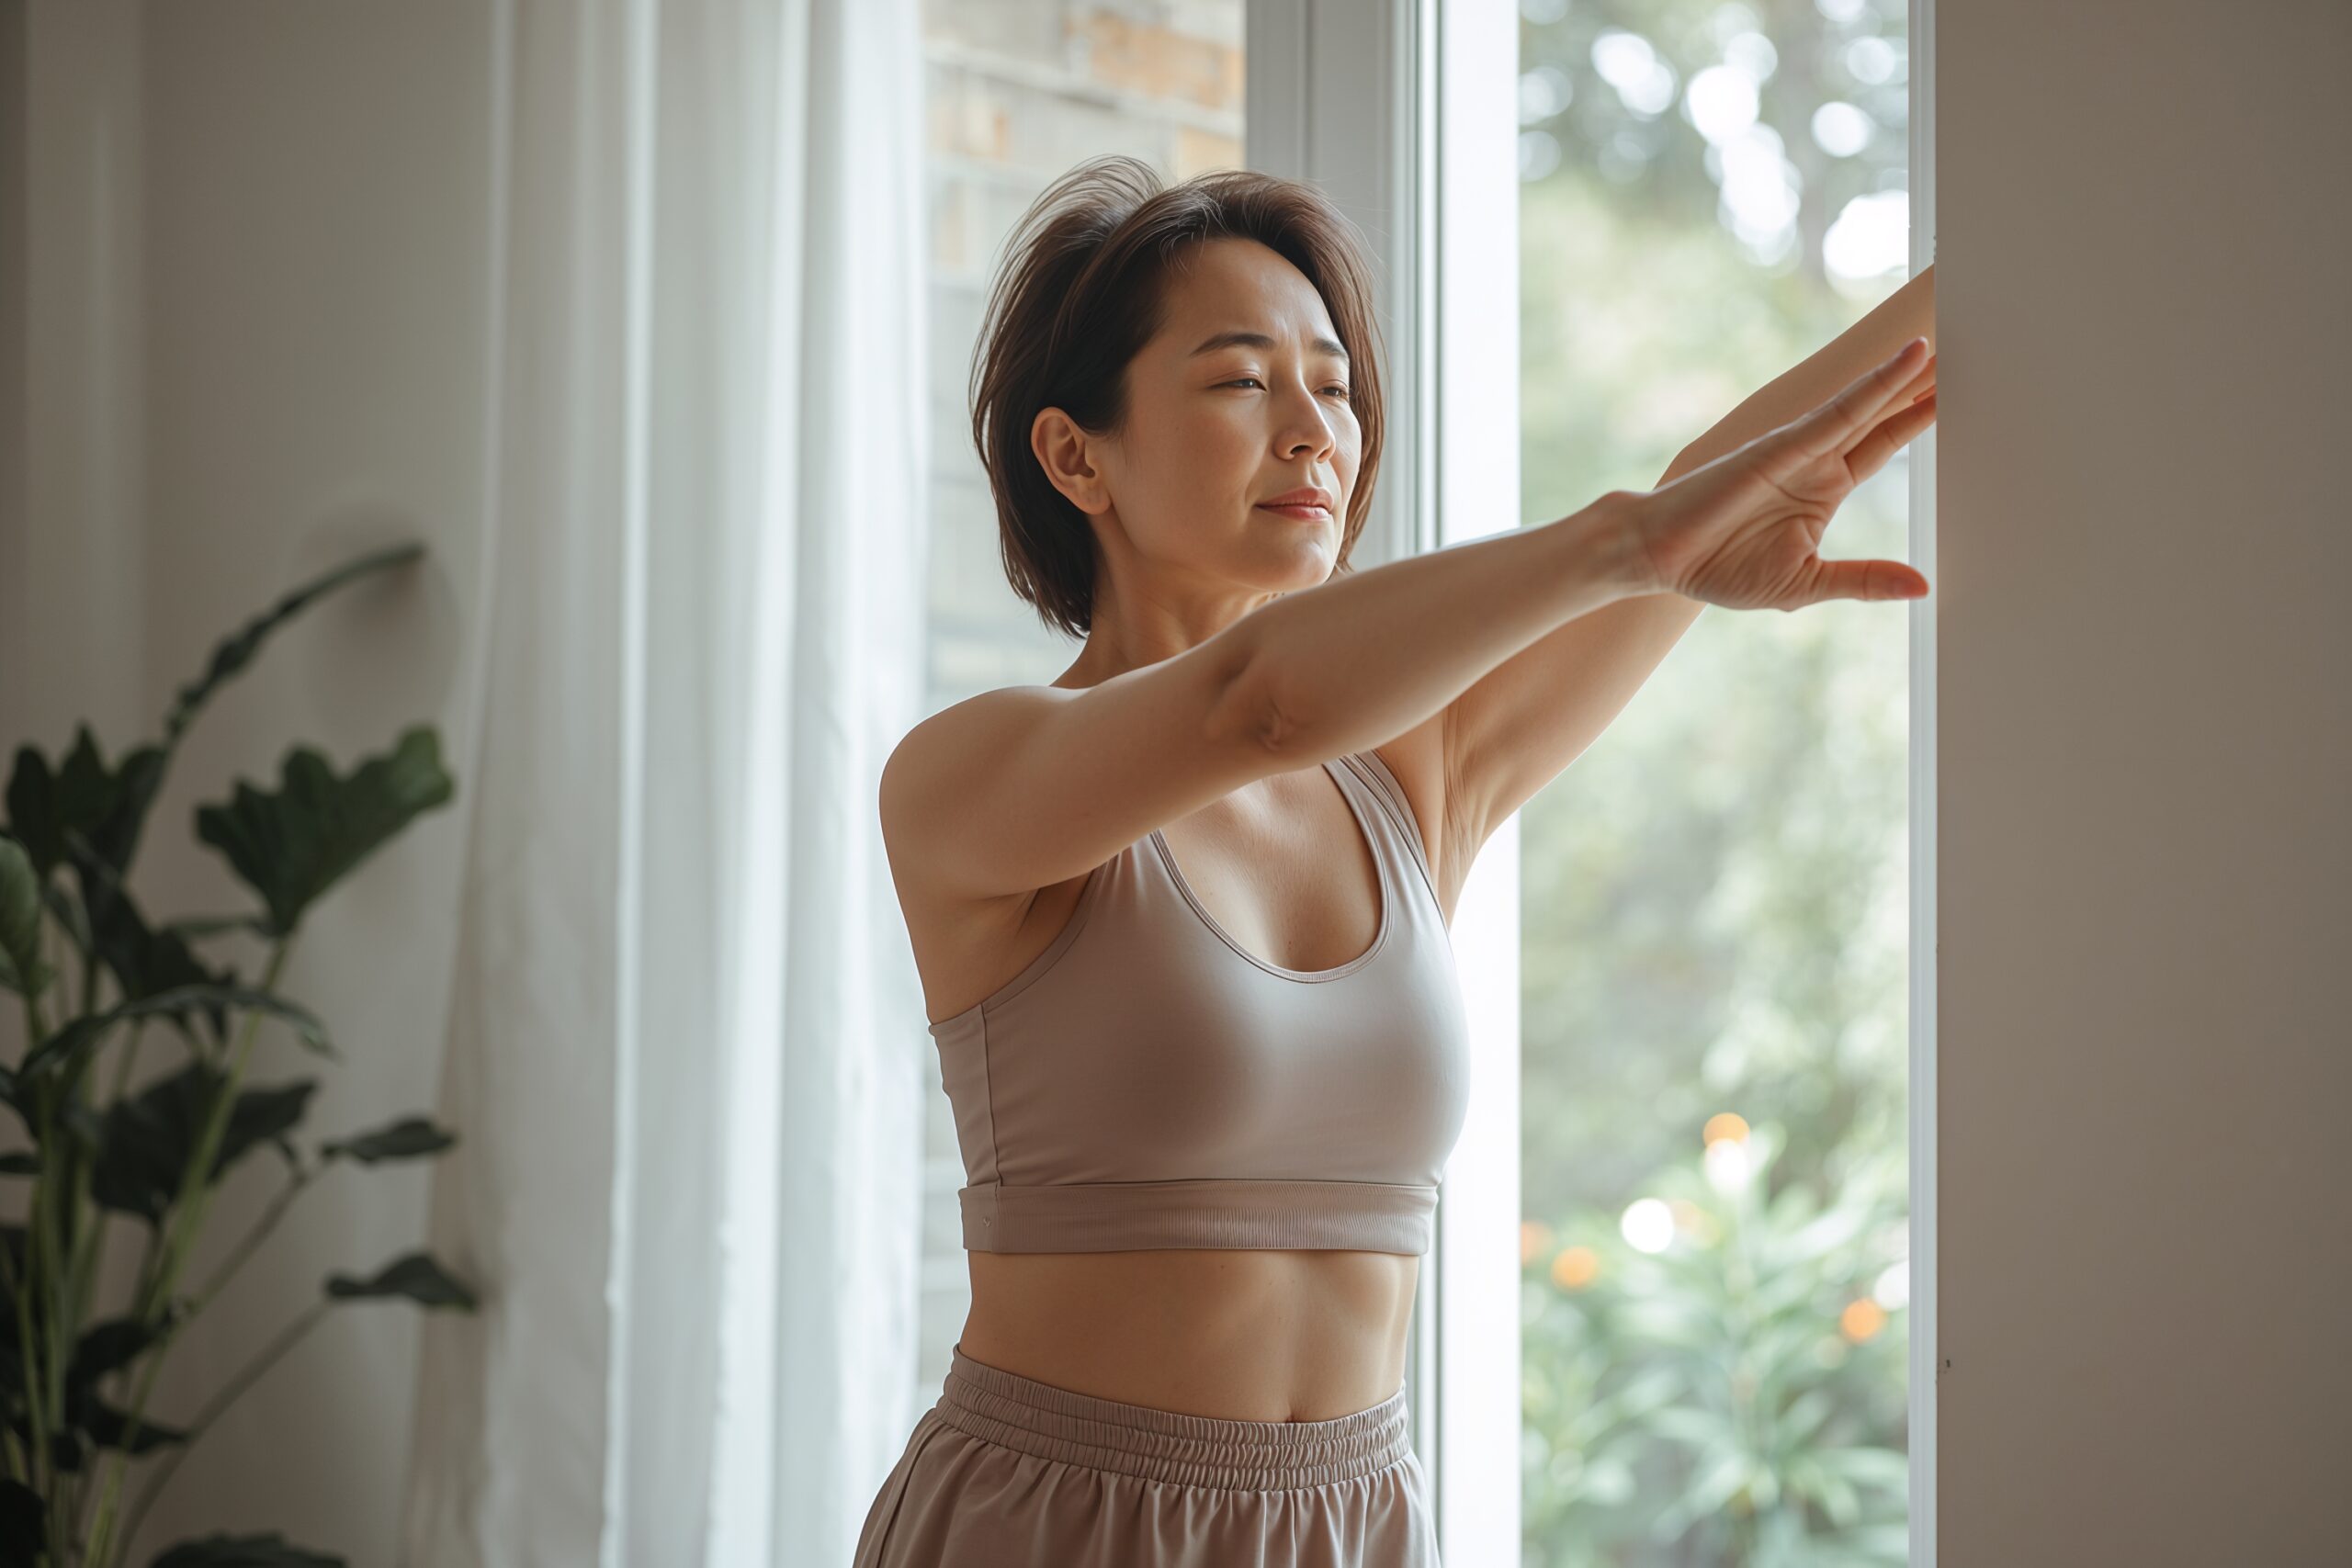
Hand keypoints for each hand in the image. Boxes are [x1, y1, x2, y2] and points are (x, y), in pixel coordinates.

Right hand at [1624, 338, 1937, 609]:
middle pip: (1881, 417)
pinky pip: (1839, 411)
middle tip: (1964, 358)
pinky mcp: (1783, 445)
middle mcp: (1815, 462)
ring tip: (1941, 348)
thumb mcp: (1808, 584)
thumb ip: (1865, 580)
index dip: (1917, 421)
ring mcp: (1800, 449)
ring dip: (1904, 378)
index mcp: (1822, 491)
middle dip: (1920, 390)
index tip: (1956, 400)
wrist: (1659, 556)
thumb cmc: (1720, 569)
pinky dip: (1874, 387)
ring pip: (1866, 405)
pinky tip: (1905, 363)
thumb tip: (1923, 586)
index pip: (1882, 447)